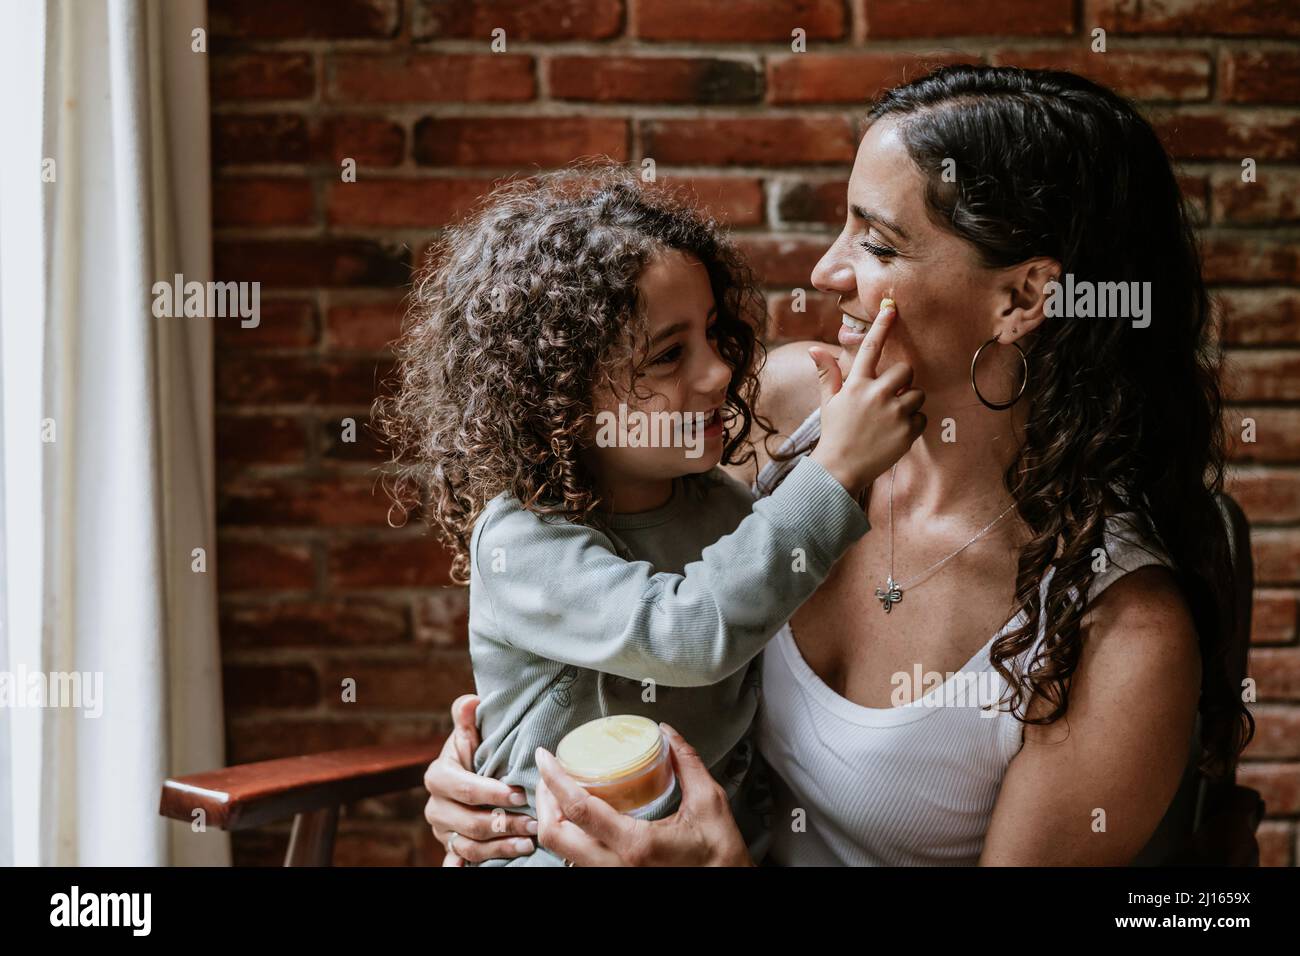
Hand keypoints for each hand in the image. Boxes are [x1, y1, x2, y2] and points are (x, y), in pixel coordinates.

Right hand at [422, 694, 537, 864]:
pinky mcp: (451, 845)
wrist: (466, 773)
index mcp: (438, 776)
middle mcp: (436, 806)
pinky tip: (473, 872)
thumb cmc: (474, 752)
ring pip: (469, 845)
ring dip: (500, 847)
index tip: (518, 793)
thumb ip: (468, 719)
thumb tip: (471, 701)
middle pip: (469, 822)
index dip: (491, 792)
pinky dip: (464, 867)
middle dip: (503, 823)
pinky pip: (459, 861)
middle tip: (533, 822)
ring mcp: (443, 829)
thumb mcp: (471, 734)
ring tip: (529, 843)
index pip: (465, 788)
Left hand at [533, 722, 752, 866]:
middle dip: (543, 800)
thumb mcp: (709, 802)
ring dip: (552, 819)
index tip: (545, 756)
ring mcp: (612, 878)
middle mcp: (615, 867)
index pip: (578, 809)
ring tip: (559, 790)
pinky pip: (576, 859)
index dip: (554, 779)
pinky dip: (568, 835)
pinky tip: (577, 816)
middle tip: (549, 772)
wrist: (727, 888)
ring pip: (560, 852)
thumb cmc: (720, 855)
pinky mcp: (614, 880)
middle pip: (554, 836)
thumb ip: (687, 763)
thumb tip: (667, 733)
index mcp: (636, 844)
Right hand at [808, 299, 925, 495]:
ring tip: (892, 418)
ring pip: (918, 393)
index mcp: (856, 384)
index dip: (882, 325)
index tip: (892, 307)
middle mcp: (876, 394)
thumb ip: (827, 374)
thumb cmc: (835, 433)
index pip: (871, 348)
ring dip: (909, 403)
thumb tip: (815, 349)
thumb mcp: (828, 402)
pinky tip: (896, 434)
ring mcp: (894, 413)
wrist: (841, 469)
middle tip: (889, 397)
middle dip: (902, 382)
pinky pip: (922, 417)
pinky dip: (913, 424)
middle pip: (906, 371)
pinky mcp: (908, 431)